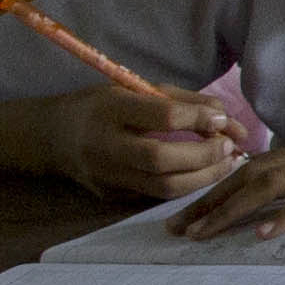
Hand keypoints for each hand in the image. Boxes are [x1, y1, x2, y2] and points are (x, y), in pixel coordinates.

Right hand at [44, 80, 247, 203]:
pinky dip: (185, 185)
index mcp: (111, 109)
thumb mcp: (137, 89)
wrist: (54, 136)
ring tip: (225, 163)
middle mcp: (106, 145)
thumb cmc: (103, 106)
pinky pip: (156, 195)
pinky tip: (202, 173)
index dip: (199, 121)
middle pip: (162, 160)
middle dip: (205, 156)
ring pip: (163, 187)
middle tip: (230, 148)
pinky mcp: (112, 196)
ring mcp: (106, 176)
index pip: (163, 117)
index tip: (222, 121)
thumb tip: (227, 120)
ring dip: (203, 178)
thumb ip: (185, 102)